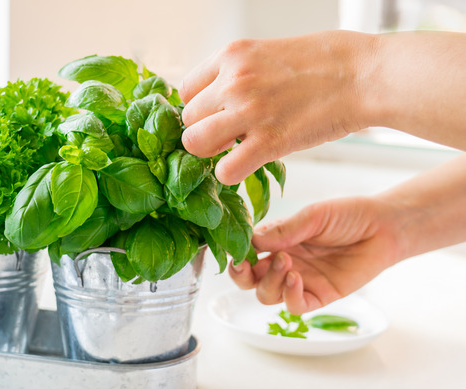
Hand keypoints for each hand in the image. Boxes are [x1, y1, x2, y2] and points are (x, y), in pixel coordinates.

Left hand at [179, 31, 374, 184]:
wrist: (365, 75)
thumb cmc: (326, 62)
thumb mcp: (270, 52)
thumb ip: (240, 73)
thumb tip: (219, 97)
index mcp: (232, 55)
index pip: (186, 91)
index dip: (200, 108)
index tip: (217, 116)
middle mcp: (233, 81)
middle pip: (188, 120)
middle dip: (204, 131)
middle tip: (229, 136)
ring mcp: (248, 111)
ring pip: (194, 144)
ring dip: (210, 153)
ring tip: (233, 150)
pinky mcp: (268, 142)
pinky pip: (224, 170)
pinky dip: (230, 174)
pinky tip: (247, 165)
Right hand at [228, 197, 403, 313]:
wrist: (384, 228)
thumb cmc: (348, 216)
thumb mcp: (312, 216)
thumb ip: (283, 230)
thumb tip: (251, 240)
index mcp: (276, 241)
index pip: (245, 252)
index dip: (236, 253)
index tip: (234, 249)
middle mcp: (283, 262)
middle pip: (248, 280)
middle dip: (241, 275)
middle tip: (246, 264)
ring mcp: (300, 281)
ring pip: (266, 295)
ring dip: (269, 281)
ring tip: (286, 262)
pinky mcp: (319, 296)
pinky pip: (294, 306)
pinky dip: (289, 296)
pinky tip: (296, 279)